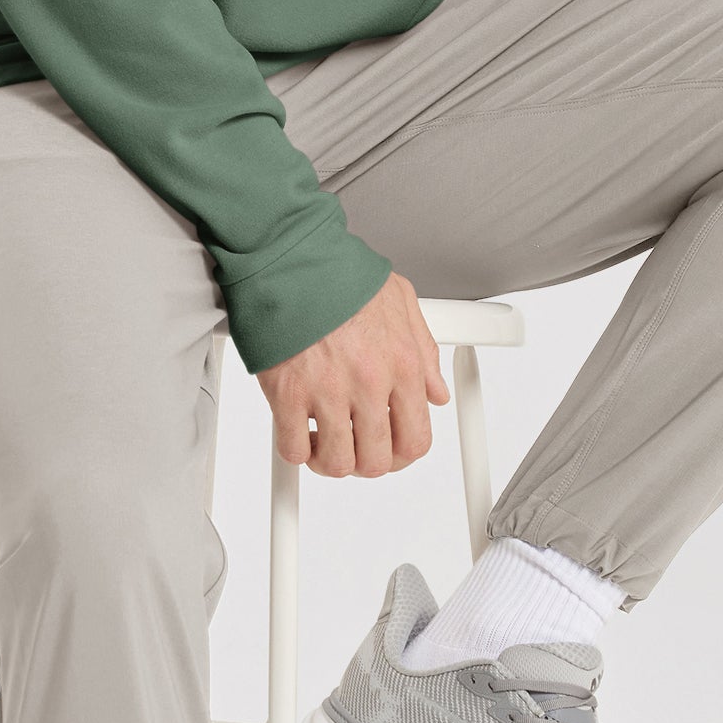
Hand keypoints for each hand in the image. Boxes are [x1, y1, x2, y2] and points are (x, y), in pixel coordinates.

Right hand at [258, 272, 449, 478]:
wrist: (292, 259)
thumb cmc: (340, 276)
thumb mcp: (401, 303)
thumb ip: (424, 352)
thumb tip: (435, 392)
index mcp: (402, 365)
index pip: (415, 439)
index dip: (401, 455)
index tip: (389, 450)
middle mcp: (369, 384)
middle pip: (376, 460)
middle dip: (365, 462)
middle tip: (355, 448)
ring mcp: (327, 393)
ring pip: (336, 462)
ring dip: (330, 461)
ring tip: (324, 444)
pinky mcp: (287, 395)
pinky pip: (292, 449)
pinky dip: (295, 450)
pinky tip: (297, 432)